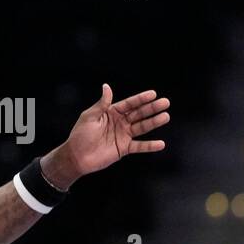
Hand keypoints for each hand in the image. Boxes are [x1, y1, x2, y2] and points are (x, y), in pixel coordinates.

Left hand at [48, 85, 169, 184]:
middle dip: (152, 108)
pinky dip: (150, 146)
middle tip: (165, 102)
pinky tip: (161, 143)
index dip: (140, 99)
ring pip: (141, 127)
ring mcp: (123, 135)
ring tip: (166, 116)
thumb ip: (102, 104)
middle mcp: (119, 122)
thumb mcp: (90, 116)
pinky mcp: (124, 148)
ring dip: (154, 122)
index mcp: (110, 112)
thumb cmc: (80, 134)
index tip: (153, 94)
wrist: (77, 156)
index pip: (128, 104)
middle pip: (138, 114)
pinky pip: (139, 146)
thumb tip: (107, 86)